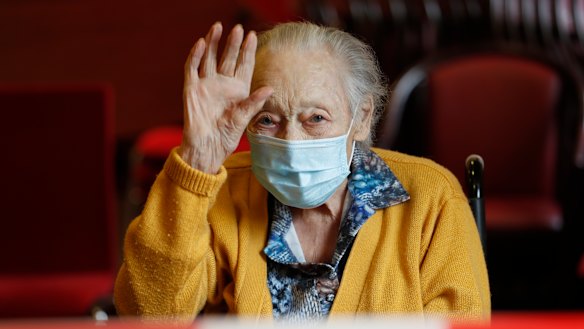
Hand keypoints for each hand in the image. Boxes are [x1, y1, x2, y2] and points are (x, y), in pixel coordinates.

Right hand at [179, 22, 272, 172]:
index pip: (243, 65)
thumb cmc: (227, 137)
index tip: (253, 36)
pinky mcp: (191, 89)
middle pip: (227, 58)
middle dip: (232, 43)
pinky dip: (196, 55)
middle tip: (238, 28)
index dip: (247, 51)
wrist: (206, 148)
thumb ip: (254, 102)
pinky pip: (192, 68)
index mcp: (238, 90)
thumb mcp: (243, 119)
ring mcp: (206, 85)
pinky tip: (202, 43)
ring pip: (209, 58)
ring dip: (213, 43)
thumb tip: (270, 88)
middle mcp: (222, 84)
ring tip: (218, 27)